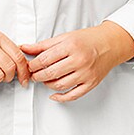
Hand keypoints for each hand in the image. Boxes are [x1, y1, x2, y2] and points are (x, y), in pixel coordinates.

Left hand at [19, 21, 133, 102]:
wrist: (109, 44)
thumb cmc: (86, 39)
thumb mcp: (64, 37)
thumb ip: (43, 45)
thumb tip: (24, 48)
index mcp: (71, 46)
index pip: (45, 59)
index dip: (33, 64)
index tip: (29, 65)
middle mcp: (79, 60)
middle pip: (51, 73)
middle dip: (37, 76)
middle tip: (33, 75)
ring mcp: (86, 73)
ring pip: (60, 85)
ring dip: (47, 85)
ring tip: (43, 80)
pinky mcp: (91, 83)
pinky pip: (73, 95)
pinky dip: (60, 97)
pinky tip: (53, 94)